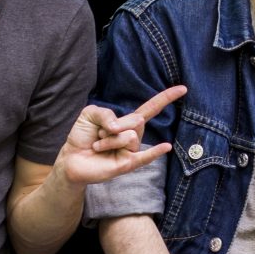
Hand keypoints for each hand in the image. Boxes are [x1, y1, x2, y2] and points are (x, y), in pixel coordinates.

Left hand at [58, 85, 185, 186]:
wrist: (71, 158)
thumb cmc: (82, 136)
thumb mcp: (90, 114)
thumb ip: (104, 112)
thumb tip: (118, 128)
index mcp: (127, 122)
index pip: (151, 108)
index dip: (166, 98)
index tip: (183, 88)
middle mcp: (133, 136)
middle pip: (136, 121)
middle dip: (113, 125)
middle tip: (98, 134)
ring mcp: (132, 151)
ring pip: (129, 136)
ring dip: (107, 139)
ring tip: (98, 146)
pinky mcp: (127, 164)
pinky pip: (144, 157)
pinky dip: (155, 152)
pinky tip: (167, 147)